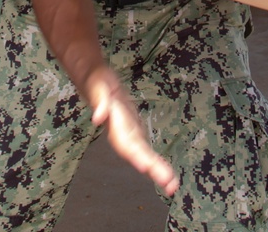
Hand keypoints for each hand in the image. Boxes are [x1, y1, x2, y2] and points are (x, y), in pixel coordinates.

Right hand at [85, 67, 179, 194]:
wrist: (96, 81)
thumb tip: (98, 119)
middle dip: (153, 168)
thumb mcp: (98, 88)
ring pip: (143, 154)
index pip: (126, 144)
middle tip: (170, 185)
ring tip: (171, 185)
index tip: (147, 168)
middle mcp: (122, 133)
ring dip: (156, 169)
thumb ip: (100, 103)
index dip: (136, 156)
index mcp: (115, 125)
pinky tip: (166, 174)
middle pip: (138, 153)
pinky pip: (146, 147)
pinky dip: (153, 160)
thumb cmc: (97, 84)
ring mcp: (129, 133)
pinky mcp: (134, 129)